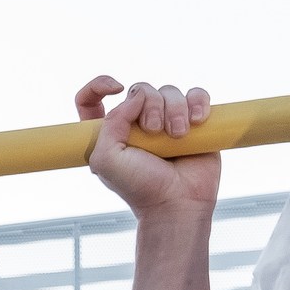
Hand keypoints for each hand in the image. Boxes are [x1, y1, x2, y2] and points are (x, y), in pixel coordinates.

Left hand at [75, 77, 215, 289]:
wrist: (177, 203)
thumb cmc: (140, 187)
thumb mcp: (106, 159)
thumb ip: (110, 123)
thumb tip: (135, 97)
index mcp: (110, 132)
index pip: (92, 99)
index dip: (98, 86)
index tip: (115, 87)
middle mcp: (137, 124)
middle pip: (140, 90)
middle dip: (149, 105)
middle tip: (154, 132)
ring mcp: (167, 122)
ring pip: (170, 91)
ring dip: (175, 110)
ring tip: (177, 136)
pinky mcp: (194, 123)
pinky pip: (197, 95)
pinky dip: (198, 103)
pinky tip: (197, 122)